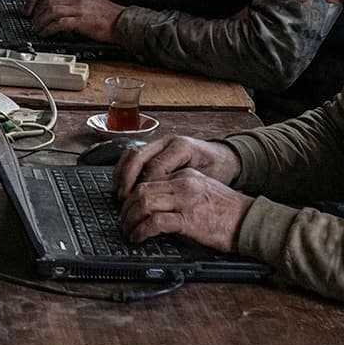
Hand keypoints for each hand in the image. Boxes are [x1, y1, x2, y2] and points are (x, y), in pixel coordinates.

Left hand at [28, 0, 123, 41]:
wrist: (124, 22)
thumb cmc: (111, 18)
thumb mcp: (92, 7)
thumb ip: (78, 8)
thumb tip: (64, 17)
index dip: (43, 5)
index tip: (38, 13)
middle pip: (50, 2)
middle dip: (38, 13)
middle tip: (34, 22)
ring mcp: (80, 9)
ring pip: (52, 11)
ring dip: (41, 21)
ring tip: (37, 29)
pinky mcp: (81, 21)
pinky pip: (59, 23)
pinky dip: (49, 29)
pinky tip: (46, 34)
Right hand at [113, 135, 241, 194]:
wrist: (224, 156)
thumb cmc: (217, 168)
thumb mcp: (207, 179)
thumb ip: (185, 186)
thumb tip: (163, 199)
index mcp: (181, 147)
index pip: (156, 166)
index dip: (146, 186)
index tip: (142, 203)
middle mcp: (167, 141)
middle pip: (139, 156)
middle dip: (128, 179)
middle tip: (125, 198)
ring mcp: (159, 143)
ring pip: (131, 153)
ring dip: (122, 173)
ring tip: (119, 192)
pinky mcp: (154, 148)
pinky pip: (132, 155)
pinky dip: (123, 169)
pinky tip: (120, 183)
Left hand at [120, 169, 252, 250]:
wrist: (250, 221)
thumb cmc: (228, 212)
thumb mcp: (202, 192)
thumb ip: (180, 194)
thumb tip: (157, 207)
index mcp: (185, 176)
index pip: (149, 179)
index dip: (132, 195)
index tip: (127, 208)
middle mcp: (183, 184)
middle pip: (141, 189)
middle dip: (126, 207)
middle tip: (123, 221)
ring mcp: (185, 201)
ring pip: (144, 202)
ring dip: (130, 219)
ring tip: (128, 230)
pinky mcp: (189, 220)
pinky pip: (155, 222)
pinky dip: (141, 230)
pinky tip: (138, 237)